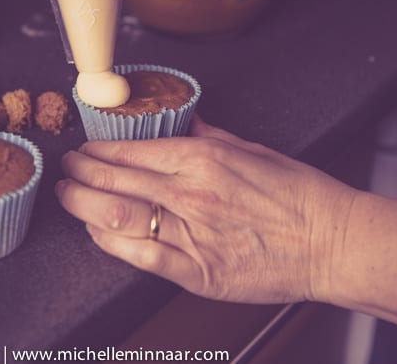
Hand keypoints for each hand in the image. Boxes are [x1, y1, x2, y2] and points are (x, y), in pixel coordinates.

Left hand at [56, 116, 356, 303]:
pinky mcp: (196, 271)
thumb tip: (184, 125)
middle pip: (113, 179)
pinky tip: (96, 231)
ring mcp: (190, 233)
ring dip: (82, 203)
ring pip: (116, 215)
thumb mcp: (254, 151)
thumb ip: (210, 138)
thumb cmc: (299, 195)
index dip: (98, 149)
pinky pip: (139, 255)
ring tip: (68, 196)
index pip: (131, 150)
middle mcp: (190, 193)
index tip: (85, 148)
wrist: (330, 241)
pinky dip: (110, 241)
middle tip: (66, 169)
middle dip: (79, 172)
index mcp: (204, 159)